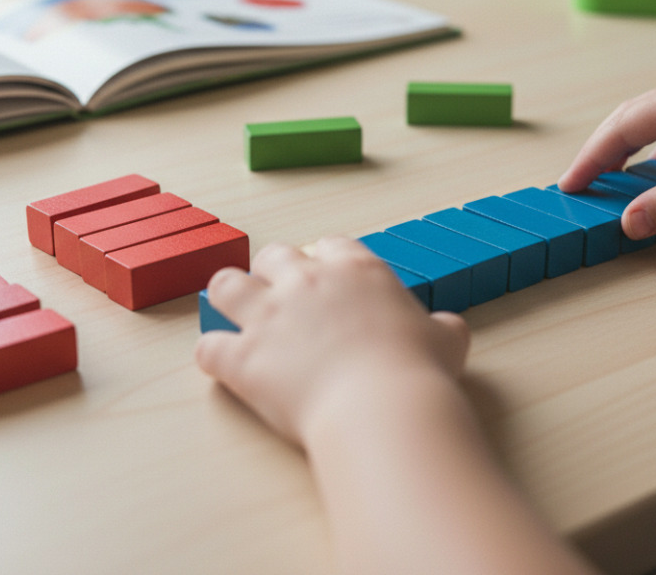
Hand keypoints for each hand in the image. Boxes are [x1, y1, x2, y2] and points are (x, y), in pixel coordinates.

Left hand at [194, 236, 470, 445]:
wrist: (383, 409)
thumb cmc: (418, 374)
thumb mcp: (446, 341)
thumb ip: (442, 328)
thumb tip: (447, 329)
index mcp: (356, 270)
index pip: (331, 245)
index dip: (326, 263)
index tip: (329, 282)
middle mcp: (306, 282)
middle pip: (273, 255)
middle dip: (273, 274)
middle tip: (281, 299)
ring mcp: (268, 317)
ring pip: (225, 285)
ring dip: (229, 298)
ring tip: (236, 316)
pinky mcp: (243, 357)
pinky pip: (209, 347)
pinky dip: (213, 355)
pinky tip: (222, 365)